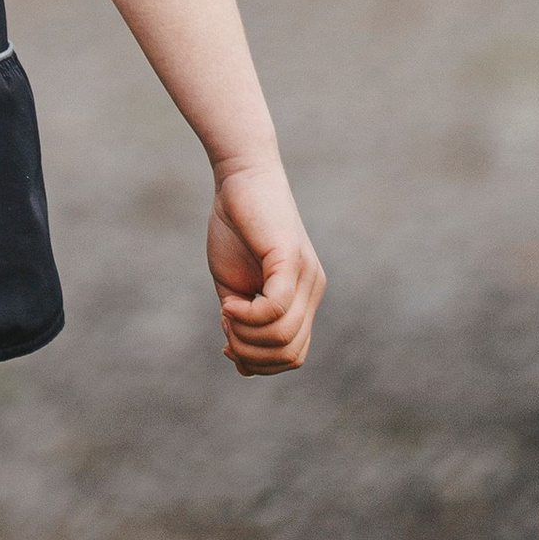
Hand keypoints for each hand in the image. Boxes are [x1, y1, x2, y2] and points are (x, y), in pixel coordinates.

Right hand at [207, 156, 324, 374]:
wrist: (241, 177)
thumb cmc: (236, 227)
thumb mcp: (234, 285)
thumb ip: (241, 321)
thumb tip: (241, 362)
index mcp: (303, 298)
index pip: (293, 355)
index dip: (259, 362)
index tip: (227, 344)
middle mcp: (313, 290)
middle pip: (290, 354)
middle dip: (251, 354)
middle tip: (225, 329)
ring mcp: (306, 276)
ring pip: (283, 337)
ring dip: (246, 336)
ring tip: (227, 312)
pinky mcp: (290, 260)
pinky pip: (277, 309)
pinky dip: (249, 316)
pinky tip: (230, 304)